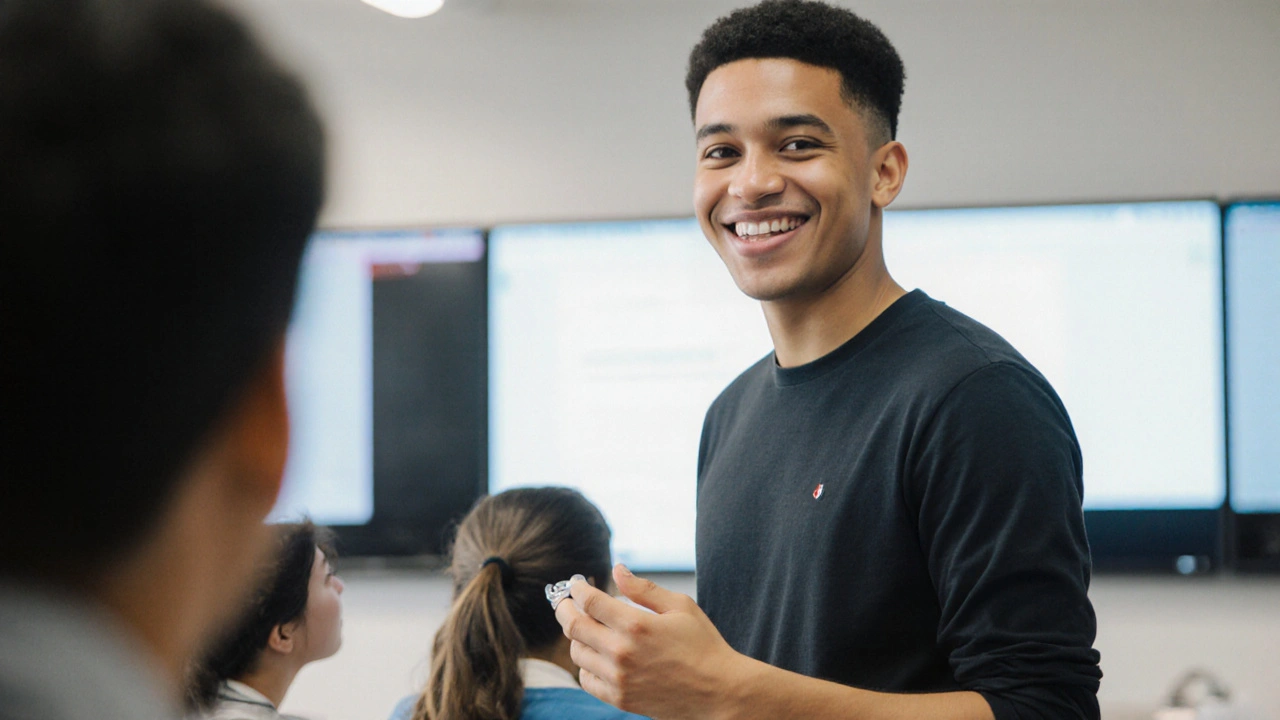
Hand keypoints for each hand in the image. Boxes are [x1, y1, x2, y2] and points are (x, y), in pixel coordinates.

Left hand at [554, 563, 748, 719]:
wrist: (719, 692)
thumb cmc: (703, 646)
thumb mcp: (680, 607)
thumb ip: (644, 588)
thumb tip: (617, 569)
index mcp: (636, 625)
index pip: (590, 602)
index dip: (578, 589)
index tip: (578, 584)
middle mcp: (621, 652)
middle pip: (574, 626)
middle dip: (565, 609)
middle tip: (566, 603)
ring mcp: (618, 679)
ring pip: (577, 653)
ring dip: (576, 636)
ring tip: (585, 627)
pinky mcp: (620, 699)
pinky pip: (586, 680)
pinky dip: (585, 665)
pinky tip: (595, 655)